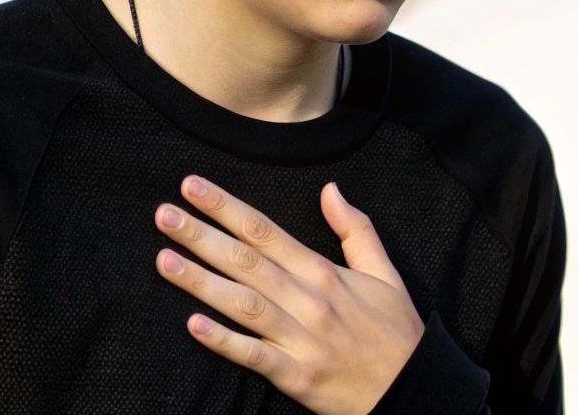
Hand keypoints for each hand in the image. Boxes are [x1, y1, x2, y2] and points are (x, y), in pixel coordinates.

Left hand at [151, 175, 426, 414]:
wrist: (415, 392)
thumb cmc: (395, 332)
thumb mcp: (384, 274)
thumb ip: (355, 230)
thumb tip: (331, 189)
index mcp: (323, 272)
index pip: (264, 231)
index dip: (226, 207)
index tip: (192, 186)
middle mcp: (309, 300)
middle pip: (246, 261)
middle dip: (201, 236)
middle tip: (163, 214)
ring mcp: (301, 339)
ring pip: (244, 304)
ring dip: (202, 281)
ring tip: (164, 260)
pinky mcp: (296, 376)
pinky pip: (255, 356)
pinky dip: (225, 341)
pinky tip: (193, 325)